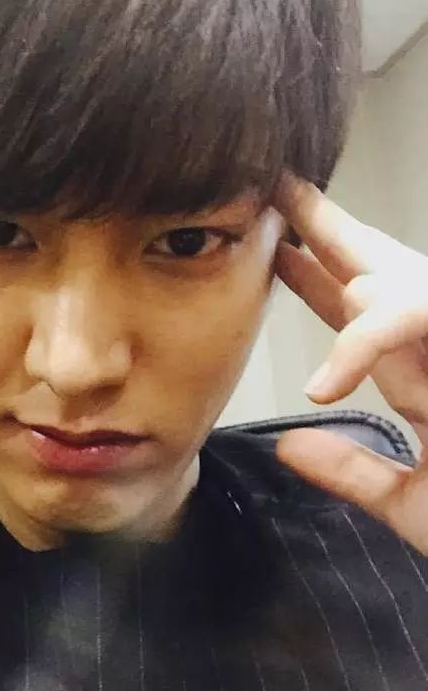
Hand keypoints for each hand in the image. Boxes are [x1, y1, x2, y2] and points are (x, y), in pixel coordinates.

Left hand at [271, 171, 427, 555]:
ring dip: (345, 253)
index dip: (316, 279)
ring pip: (404, 284)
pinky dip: (373, 344)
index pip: (361, 314)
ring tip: (286, 228)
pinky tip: (329, 381)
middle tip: (280, 187)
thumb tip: (288, 447)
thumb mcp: (411, 503)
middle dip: (330, 229)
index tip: (277, 251)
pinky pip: (417, 319)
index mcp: (420, 377)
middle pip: (382, 273)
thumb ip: (352, 471)